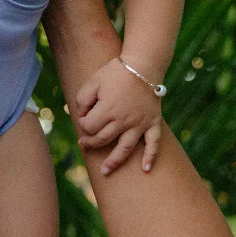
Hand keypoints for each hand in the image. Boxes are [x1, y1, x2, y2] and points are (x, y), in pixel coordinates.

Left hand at [76, 57, 162, 173]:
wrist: (142, 65)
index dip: (82, 124)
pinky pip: (153, 143)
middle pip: (103, 139)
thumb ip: (82, 99)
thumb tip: (82, 116)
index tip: (83, 118)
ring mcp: (139, 123)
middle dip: (90, 143)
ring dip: (114, 161)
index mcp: (107, 110)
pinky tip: (145, 169)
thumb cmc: (115, 72)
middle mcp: (123, 121)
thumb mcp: (93, 81)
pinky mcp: (152, 122)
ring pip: (125, 148)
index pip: (89, 127)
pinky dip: (151, 157)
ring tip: (105, 171)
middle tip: (84, 145)